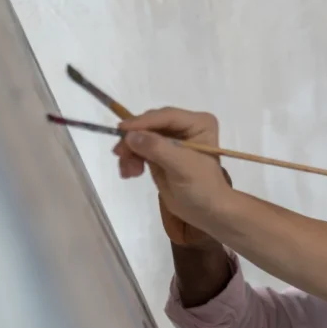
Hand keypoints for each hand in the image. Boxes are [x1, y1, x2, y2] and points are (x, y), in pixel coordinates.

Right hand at [113, 107, 232, 229]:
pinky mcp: (159, 153)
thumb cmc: (202, 188)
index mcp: (198, 123)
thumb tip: (130, 135)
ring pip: (140, 136)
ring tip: (130, 172)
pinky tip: (130, 173)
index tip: (121, 130)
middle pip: (150, 125)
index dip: (143, 122)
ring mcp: (171, 139)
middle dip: (134, 140)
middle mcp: (185, 126)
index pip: (166, 116)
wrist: (206, 211)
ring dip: (130, 152)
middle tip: (120, 155)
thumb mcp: (183, 166)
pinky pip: (138, 149)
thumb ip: (158, 148)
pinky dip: (131, 159)